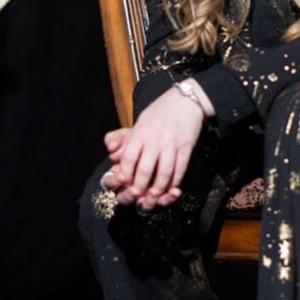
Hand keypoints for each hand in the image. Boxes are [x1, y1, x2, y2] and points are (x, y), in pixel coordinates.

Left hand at [102, 85, 207, 209]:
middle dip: (140, 189)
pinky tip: (171, 190)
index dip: (125, 176)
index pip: (128, 159)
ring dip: (158, 190)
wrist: (186, 101)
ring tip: (154, 199)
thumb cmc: (159, 113)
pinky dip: (174, 183)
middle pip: (144, 170)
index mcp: (140, 132)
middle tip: (138, 198)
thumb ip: (123, 139)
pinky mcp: (186, 148)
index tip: (124, 185)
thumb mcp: (138, 122)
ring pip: (164, 174)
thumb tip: (112, 154)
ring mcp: (171, 144)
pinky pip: (180, 170)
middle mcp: (154, 139)